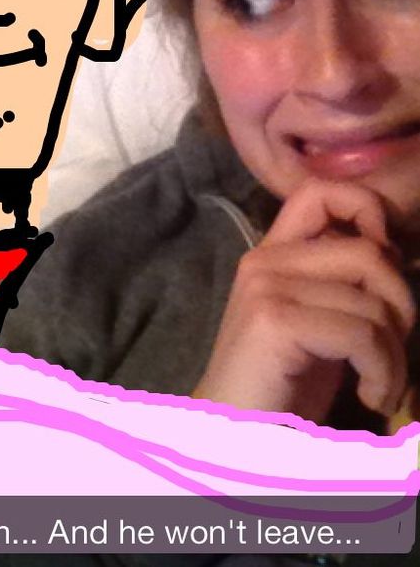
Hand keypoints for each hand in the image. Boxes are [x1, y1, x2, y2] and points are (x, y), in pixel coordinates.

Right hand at [193, 180, 415, 423]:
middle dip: (401, 304)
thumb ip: (342, 285)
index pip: (321, 192)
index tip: (389, 262)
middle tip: (392, 349)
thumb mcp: (318, 324)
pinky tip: (371, 396)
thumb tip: (395, 256)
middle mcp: (265, 261)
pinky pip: (362, 332)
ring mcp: (266, 287)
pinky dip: (383, 372)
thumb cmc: (280, 388)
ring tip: (381, 384)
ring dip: (395, 354)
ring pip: (373, 300)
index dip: (368, 209)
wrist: (230, 439)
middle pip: (368, 251)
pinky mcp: (274, 320)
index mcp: (273, 255)